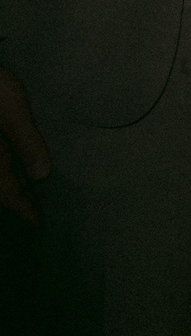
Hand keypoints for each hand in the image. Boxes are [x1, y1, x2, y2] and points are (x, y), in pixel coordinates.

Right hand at [0, 63, 50, 225]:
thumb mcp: (12, 111)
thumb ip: (27, 142)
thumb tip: (41, 175)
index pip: (4, 193)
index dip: (21, 209)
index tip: (38, 224)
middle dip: (18, 198)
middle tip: (41, 208)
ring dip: (14, 181)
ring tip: (36, 187)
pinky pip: (1, 159)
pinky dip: (10, 165)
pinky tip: (23, 162)